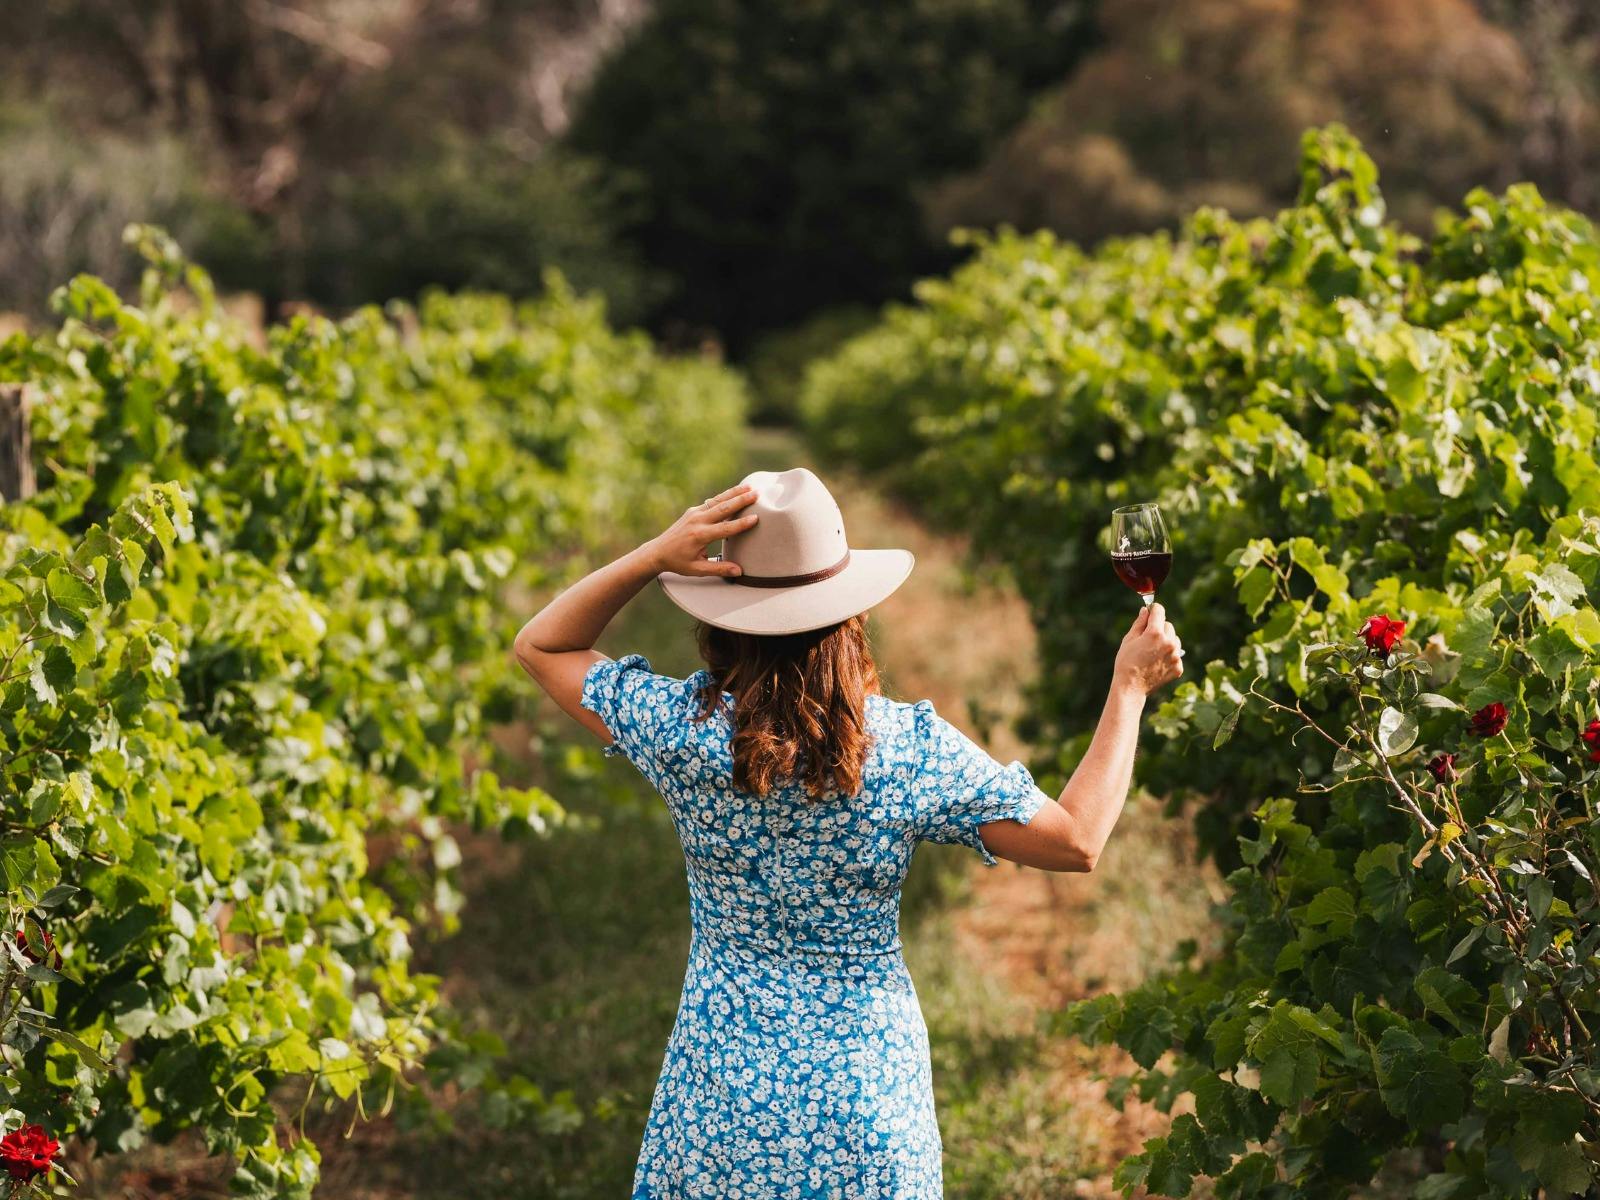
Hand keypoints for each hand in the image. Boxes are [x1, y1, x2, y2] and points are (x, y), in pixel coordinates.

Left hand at [644, 483, 759, 576]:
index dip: (741, 524)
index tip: (755, 518)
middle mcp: (697, 521)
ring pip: (718, 501)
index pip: (725, 528)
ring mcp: (694, 514)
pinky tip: (735, 492)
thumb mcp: (697, 570)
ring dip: (734, 493)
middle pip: (723, 508)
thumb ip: (719, 569)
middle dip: (740, 500)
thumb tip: (739, 571)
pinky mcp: (693, 511)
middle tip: (756, 494)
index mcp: (699, 536)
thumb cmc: (678, 562)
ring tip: (749, 487)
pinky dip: (725, 496)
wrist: (657, 552)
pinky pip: (711, 502)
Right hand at [1112, 601, 1184, 694]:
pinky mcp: (1178, 667)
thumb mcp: (1129, 639)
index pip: (1159, 610)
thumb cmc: (1126, 662)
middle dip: (1159, 628)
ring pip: (1174, 639)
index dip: (1153, 611)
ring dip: (1166, 642)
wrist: (1131, 687)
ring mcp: (1175, 656)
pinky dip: (1168, 656)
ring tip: (1152, 653)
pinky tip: (1157, 663)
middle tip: (1147, 640)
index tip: (1150, 614)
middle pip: (1168, 625)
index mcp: (1155, 633)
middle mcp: (1169, 642)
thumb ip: (1139, 623)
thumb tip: (1146, 610)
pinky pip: (1176, 654)